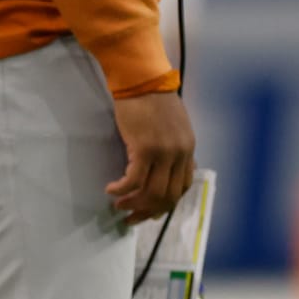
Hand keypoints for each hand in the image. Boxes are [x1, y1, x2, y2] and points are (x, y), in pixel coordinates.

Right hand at [106, 91, 195, 224]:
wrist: (143, 80)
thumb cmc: (153, 100)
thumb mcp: (172, 127)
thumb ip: (173, 148)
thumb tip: (165, 170)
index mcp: (188, 150)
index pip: (182, 188)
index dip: (164, 205)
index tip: (148, 212)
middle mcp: (180, 154)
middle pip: (167, 197)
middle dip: (146, 212)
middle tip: (130, 217)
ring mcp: (164, 153)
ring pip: (151, 193)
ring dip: (132, 204)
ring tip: (118, 206)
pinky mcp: (145, 149)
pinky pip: (133, 181)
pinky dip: (121, 190)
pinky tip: (111, 189)